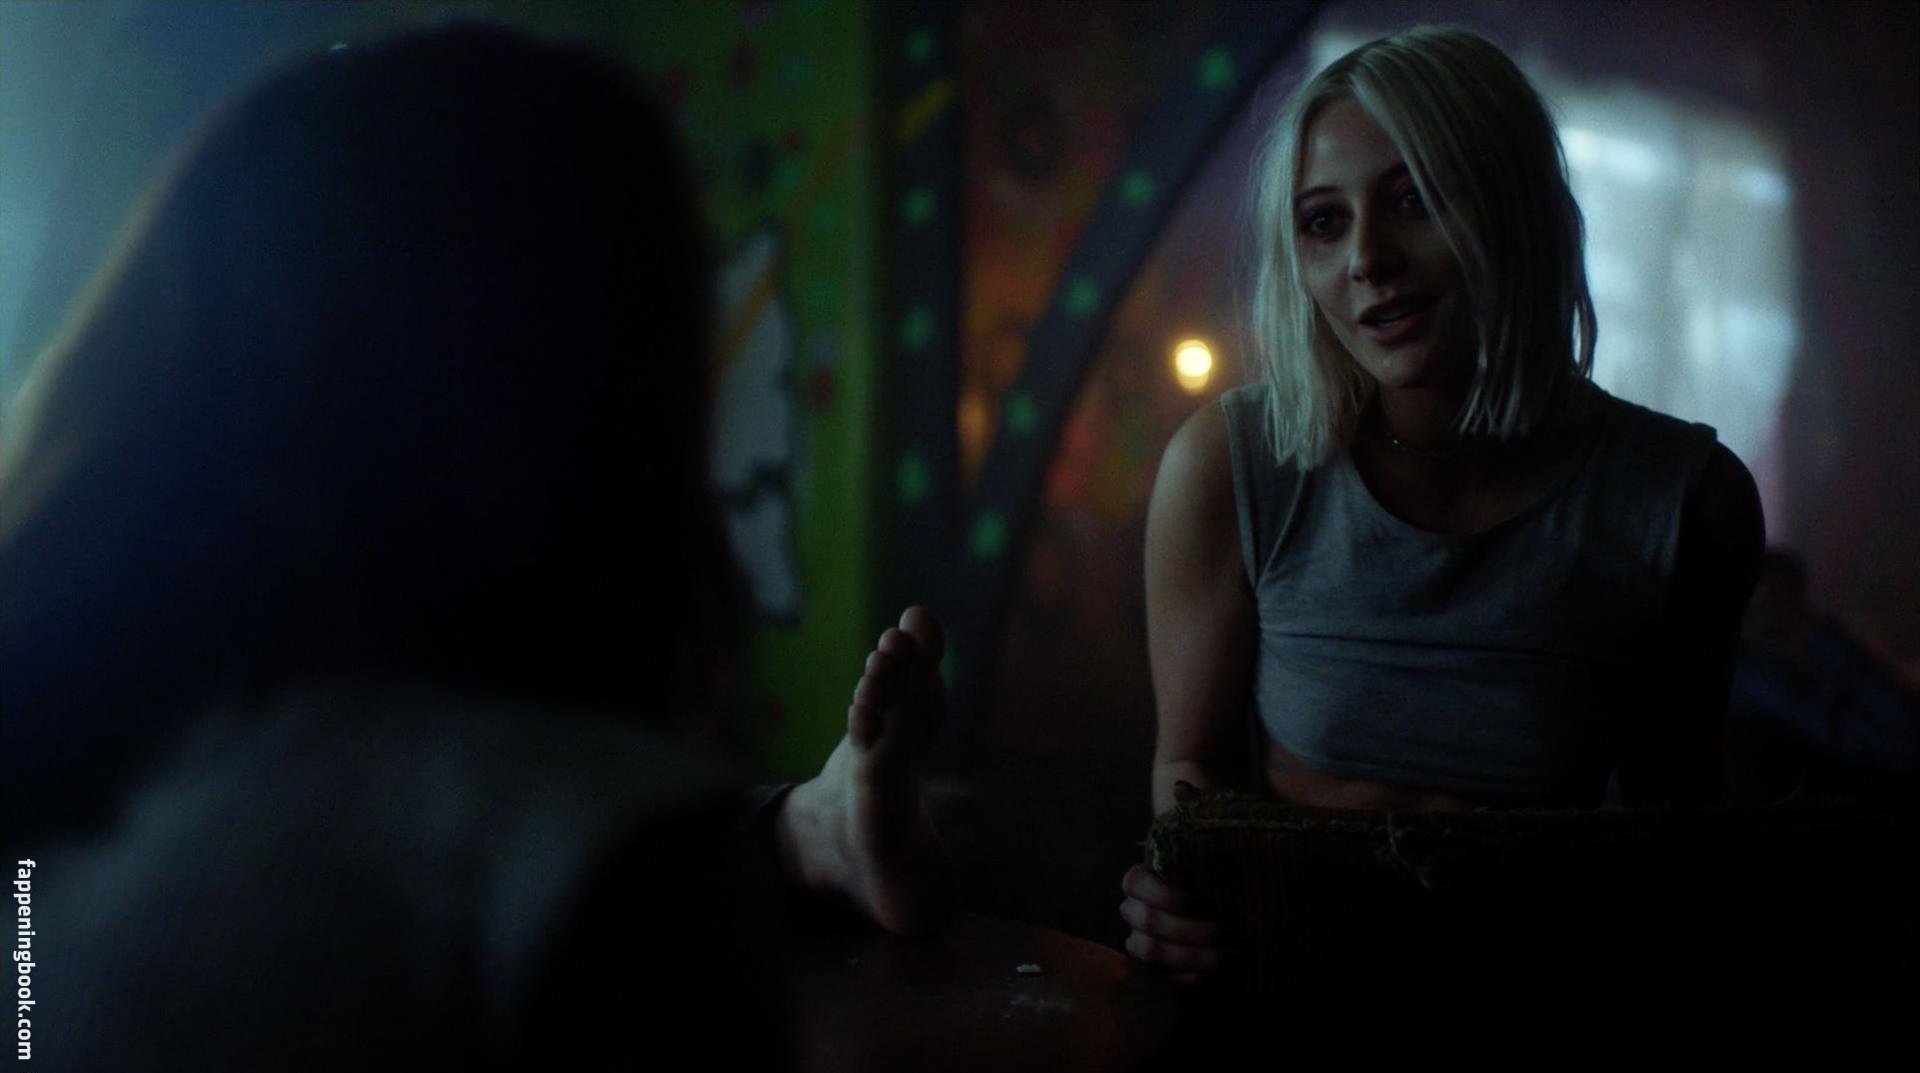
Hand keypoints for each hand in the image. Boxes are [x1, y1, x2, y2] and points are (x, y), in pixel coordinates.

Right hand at [1119, 863, 1228, 985]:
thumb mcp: (1210, 875)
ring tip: (1231, 957)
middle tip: (1228, 933)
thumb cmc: (1215, 891)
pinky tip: (1223, 974)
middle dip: (1191, 929)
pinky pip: (1165, 978)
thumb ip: (1209, 870)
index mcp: (1140, 882)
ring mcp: (1139, 942)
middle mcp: (1133, 912)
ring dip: (1194, 956)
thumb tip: (1225, 863)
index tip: (1207, 903)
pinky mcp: (1152, 971)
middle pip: (1148, 920)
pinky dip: (1195, 977)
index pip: (1135, 883)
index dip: (1167, 894)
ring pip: (1152, 952)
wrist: (1219, 924)